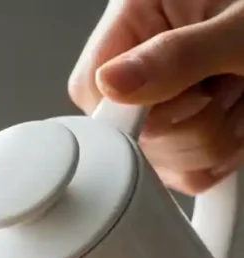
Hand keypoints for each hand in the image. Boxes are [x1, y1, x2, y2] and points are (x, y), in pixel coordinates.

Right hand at [69, 0, 243, 193]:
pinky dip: (225, 159)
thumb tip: (112, 81)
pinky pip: (188, 175)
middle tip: (231, 87)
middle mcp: (144, 57)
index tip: (183, 101)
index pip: (96, 90)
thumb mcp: (242, 28)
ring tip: (242, 93)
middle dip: (194, 126)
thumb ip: (177, 55)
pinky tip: (241, 117)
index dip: (135, 113)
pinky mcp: (190, 129)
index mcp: (139, 14)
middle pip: (133, 137)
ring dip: (219, 139)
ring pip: (165, 163)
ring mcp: (166, 97)